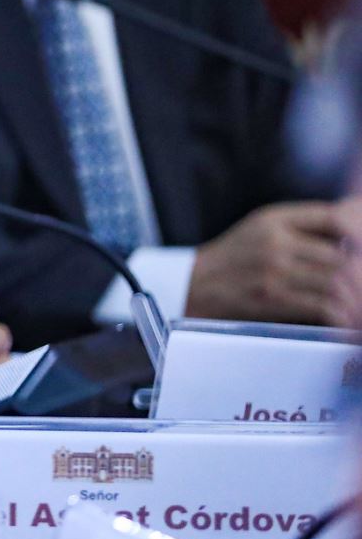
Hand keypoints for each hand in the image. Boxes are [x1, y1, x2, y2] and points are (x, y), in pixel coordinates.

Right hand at [186, 200, 359, 324]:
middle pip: (342, 255)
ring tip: (357, 306)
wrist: (193, 285)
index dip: (359, 231)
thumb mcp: (264, 228)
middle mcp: (274, 242)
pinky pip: (320, 307)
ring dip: (355, 298)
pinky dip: (341, 316)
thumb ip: (306, 224)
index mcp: (275, 219)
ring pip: (336, 283)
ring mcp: (272, 271)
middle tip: (361, 284)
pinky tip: (345, 321)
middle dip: (360, 273)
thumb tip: (356, 218)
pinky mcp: (270, 299)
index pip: (334, 217)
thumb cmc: (236, 257)